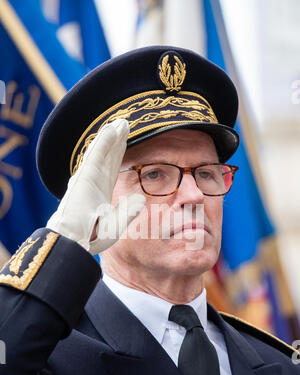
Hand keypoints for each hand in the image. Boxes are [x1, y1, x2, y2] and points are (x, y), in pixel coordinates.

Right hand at [46, 119, 145, 253]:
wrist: (74, 243)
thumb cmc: (90, 238)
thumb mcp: (116, 226)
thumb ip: (129, 211)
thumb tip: (142, 199)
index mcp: (100, 193)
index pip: (112, 168)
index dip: (118, 153)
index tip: (124, 140)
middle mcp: (94, 183)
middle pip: (109, 157)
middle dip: (117, 141)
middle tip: (124, 124)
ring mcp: (88, 178)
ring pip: (102, 152)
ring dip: (111, 136)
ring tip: (121, 122)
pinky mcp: (86, 177)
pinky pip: (97, 155)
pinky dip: (104, 141)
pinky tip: (111, 129)